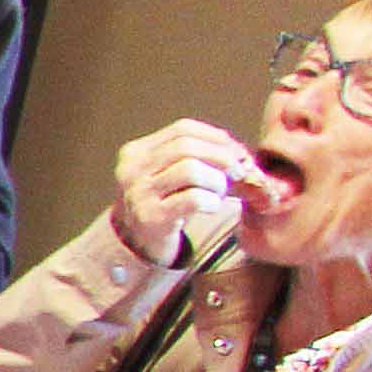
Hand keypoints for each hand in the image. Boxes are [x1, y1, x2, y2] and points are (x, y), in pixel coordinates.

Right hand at [110, 117, 256, 268]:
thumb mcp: (167, 172)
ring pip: (190, 169)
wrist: (138, 242)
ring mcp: (139, 194)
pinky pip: (193, 199)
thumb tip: (240, 153)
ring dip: (217, 180)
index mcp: (136, 152)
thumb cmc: (163, 203)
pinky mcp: (151, 217)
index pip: (183, 129)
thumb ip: (195, 156)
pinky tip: (212, 206)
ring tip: (220, 192)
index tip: (236, 152)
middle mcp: (132, 170)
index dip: (216, 137)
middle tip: (238, 172)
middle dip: (222, 157)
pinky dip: (212, 201)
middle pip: (187, 147)